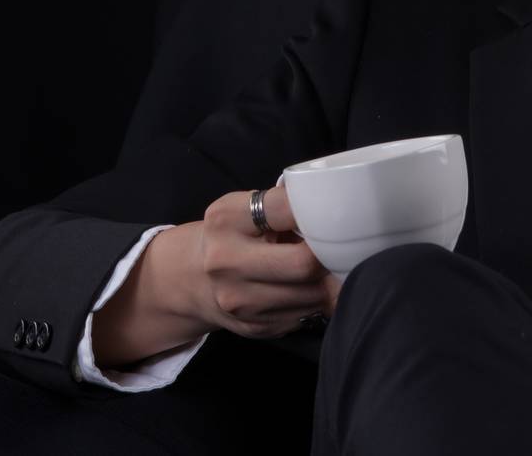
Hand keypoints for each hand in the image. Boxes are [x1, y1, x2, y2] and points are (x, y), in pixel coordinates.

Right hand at [191, 186, 342, 339]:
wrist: (192, 278)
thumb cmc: (230, 234)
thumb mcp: (242, 208)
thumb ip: (281, 204)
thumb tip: (332, 204)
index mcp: (226, 221)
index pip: (287, 209)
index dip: (317, 210)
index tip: (333, 211)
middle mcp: (226, 263)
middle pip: (304, 264)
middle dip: (330, 255)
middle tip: (340, 246)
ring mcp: (239, 301)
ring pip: (313, 295)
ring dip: (328, 281)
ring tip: (327, 265)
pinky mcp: (255, 327)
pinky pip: (306, 315)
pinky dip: (317, 300)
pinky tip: (310, 287)